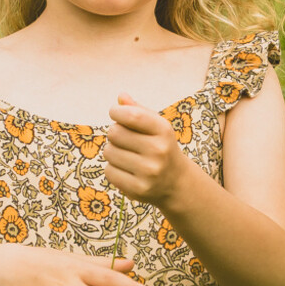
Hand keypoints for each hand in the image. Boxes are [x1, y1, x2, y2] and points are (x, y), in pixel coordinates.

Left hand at [104, 94, 189, 209]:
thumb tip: (121, 96)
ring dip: (112, 151)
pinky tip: (126, 169)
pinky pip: (109, 171)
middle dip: (114, 133)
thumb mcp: (156, 126)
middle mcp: (158, 151)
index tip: (115, 112)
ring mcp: (149, 172)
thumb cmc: (160, 146)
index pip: (132, 115)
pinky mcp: (138, 189)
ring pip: (109, 152)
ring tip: (126, 154)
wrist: (176, 182)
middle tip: (124, 139)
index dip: (117, 111)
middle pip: (114, 133)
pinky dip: (113, 169)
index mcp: (164, 131)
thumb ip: (138, 110)